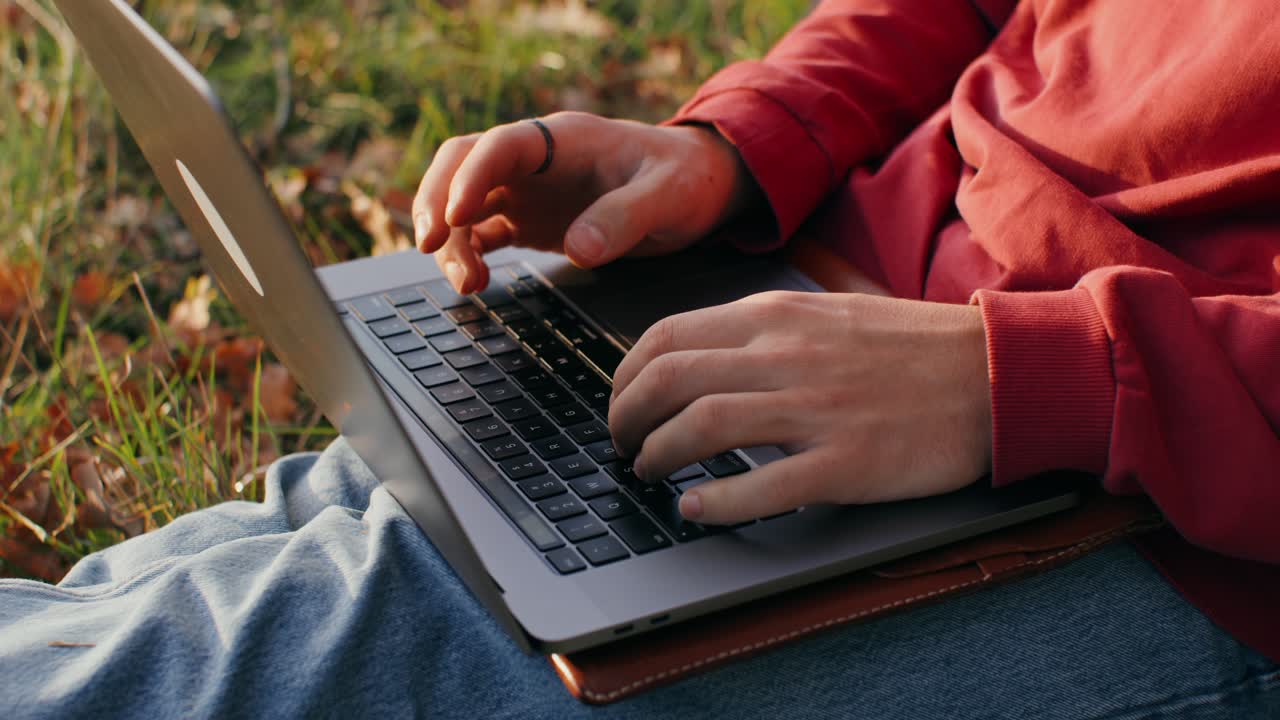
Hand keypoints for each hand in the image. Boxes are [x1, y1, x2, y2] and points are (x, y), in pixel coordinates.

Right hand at [412, 112, 756, 292]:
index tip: (456, 215)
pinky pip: (481, 233)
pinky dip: (468, 256)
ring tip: (468, 284)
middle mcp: (534, 161)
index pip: (500, 146)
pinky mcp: (528, 221)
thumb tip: (578, 249)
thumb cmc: (684, 178)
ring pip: (462, 202)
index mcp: (563, 139)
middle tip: (430, 246)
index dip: (471, 176)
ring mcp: (526, 191)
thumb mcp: (668, 195)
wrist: (697, 187)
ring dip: (451, 240)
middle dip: (435, 201)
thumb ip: (625, 217)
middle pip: (460, 165)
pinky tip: (475, 285)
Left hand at [608, 292, 993, 524]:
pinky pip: (764, 485)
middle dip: (625, 417)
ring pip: (703, 425)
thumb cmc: (912, 347)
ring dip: (658, 454)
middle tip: (621, 444)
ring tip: (648, 472)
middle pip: (670, 380)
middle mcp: (788, 354)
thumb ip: (763, 330)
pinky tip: (695, 509)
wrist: (998, 372)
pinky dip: (716, 501)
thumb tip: (698, 358)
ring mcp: (818, 408)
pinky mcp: (848, 461)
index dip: (624, 375)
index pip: (667, 336)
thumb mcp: (827, 313)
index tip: (619, 401)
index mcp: (778, 315)